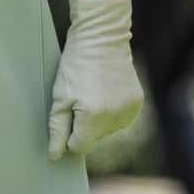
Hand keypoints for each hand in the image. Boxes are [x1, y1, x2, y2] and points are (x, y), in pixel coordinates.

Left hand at [48, 0, 143, 159]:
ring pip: (107, 131)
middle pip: (94, 139)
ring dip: (99, 120)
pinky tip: (106, 92)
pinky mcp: (137, 103)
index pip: (80, 146)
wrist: (102, 38)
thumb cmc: (76, 64)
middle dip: (84, 126)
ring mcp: (129, 110)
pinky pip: (120, 119)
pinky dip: (111, 112)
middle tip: (79, 98)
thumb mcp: (60, 96)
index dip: (70, 134)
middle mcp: (115, 117)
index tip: (68, 114)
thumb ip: (57, 129)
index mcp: (93, 116)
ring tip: (93, 92)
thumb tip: (56, 155)